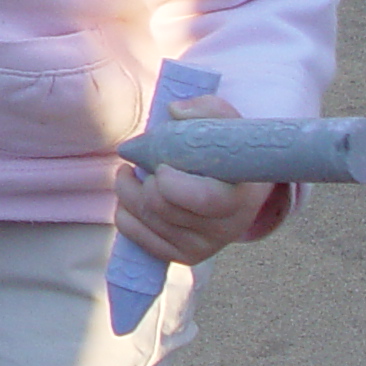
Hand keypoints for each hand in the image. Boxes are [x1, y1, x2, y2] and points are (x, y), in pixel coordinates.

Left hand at [113, 96, 275, 265]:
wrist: (238, 185)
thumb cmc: (228, 149)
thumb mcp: (226, 124)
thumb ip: (205, 110)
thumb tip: (174, 111)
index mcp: (242, 197)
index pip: (202, 199)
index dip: (171, 182)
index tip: (162, 165)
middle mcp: (225, 229)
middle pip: (161, 207)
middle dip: (142, 180)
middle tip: (144, 162)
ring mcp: (203, 246)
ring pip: (144, 218)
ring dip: (128, 190)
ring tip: (134, 172)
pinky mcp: (181, 255)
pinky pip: (135, 235)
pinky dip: (124, 211)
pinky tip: (132, 193)